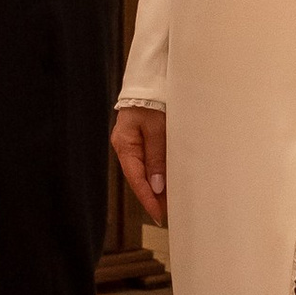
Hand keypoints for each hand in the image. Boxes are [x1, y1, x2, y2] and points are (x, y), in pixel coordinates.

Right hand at [112, 104, 167, 226]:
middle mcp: (126, 147)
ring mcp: (133, 143)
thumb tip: (156, 186)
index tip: (160, 215)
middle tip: (169, 214)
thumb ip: (157, 157)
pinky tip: (168, 182)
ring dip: (157, 187)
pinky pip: (149, 162)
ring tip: (170, 203)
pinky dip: (158, 174)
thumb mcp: (157, 129)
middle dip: (153, 197)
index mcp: (125, 145)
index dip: (148, 199)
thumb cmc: (153, 99)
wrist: (151, 78)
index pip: (136, 180)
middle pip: (139, 178)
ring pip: (145, 171)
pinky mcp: (142, 139)